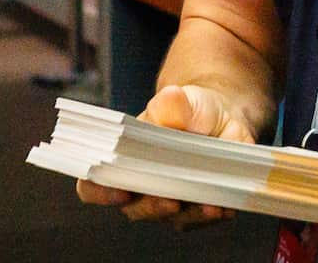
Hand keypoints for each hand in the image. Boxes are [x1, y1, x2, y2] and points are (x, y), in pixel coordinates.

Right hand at [76, 84, 255, 229]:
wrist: (223, 119)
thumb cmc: (190, 110)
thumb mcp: (182, 100)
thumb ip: (172, 104)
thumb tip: (170, 100)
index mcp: (123, 159)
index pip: (95, 184)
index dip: (100, 191)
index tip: (119, 191)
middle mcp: (141, 186)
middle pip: (135, 208)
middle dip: (152, 207)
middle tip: (171, 201)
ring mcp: (169, 200)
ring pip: (171, 218)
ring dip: (188, 214)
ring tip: (207, 205)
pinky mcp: (196, 207)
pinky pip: (201, 219)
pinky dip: (211, 214)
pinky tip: (223, 205)